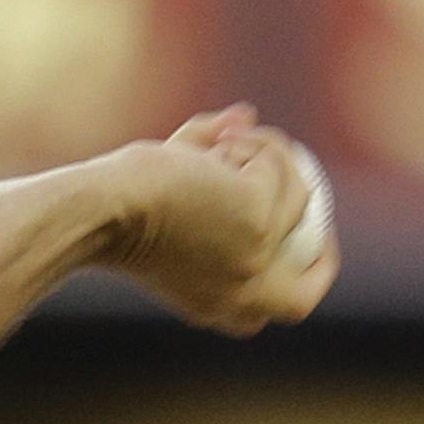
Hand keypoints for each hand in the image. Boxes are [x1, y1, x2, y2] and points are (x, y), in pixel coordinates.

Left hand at [103, 104, 338, 334]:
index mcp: (217, 306)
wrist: (101, 212)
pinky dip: (251, 144)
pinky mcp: (259, 220)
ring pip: (297, 193)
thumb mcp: (172, 205)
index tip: (306, 228)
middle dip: (322, 242)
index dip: (309, 272)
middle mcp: (242, 296)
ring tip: (218, 146)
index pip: (284, 307)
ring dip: (264, 157)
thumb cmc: (117, 211)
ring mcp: (256, 258)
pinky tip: (214, 145)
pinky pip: (279, 166)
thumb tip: (245, 116)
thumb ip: (213, 168)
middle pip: (309, 290)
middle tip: (304, 194)